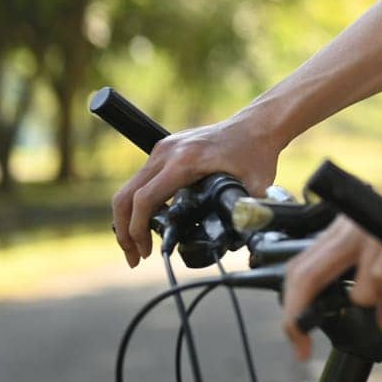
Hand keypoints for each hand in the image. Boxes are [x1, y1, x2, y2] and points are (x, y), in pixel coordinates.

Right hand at [110, 113, 280, 266]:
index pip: (145, 199)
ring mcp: (163, 149)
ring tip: (138, 246)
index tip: (146, 252)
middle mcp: (167, 152)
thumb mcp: (256, 185)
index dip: (138, 229)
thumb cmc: (257, 152)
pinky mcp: (166, 150)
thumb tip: (245, 240)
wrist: (257, 123)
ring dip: (127, 218)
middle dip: (124, 231)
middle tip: (134, 258)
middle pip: (126, 195)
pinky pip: (141, 180)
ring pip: (129, 188)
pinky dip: (137, 204)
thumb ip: (248, 213)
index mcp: (185, 161)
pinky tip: (150, 223)